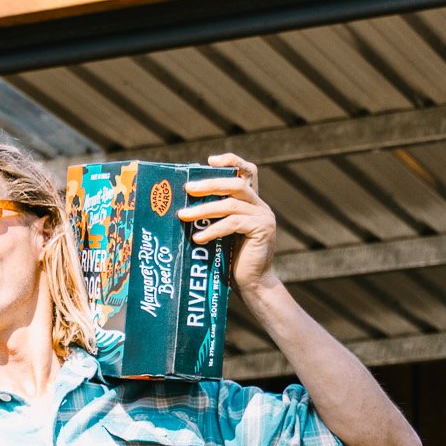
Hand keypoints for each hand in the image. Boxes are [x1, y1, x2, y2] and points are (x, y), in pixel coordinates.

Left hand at [179, 154, 279, 305]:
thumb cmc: (231, 261)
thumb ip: (213, 218)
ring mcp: (263, 217)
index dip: (232, 161)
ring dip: (204, 209)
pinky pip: (233, 224)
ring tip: (182, 216)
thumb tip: (182, 207)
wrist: (252, 284)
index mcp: (251, 202)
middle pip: (235, 183)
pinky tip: (198, 238)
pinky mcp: (262, 230)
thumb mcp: (221, 234)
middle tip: (187, 189)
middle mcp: (260, 206)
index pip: (247, 172)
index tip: (209, 160)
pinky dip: (213, 230)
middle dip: (210, 184)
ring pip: (231, 204)